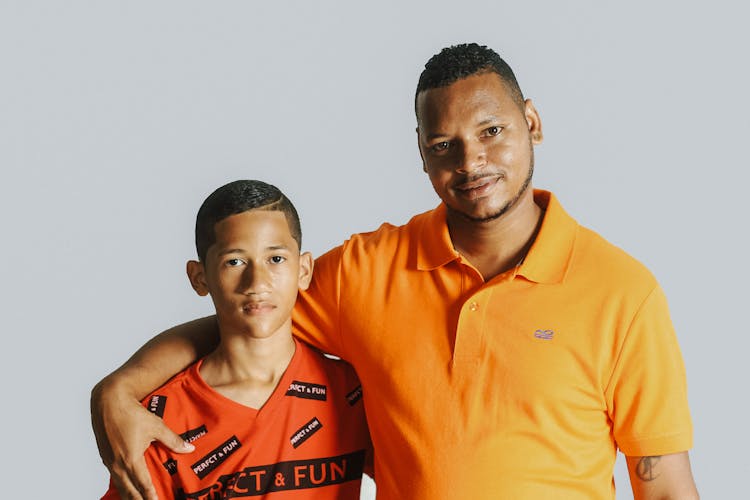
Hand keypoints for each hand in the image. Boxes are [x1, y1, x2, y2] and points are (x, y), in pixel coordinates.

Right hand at [91, 379, 193, 499]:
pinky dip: (122, 486)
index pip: (143, 486)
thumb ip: (173, 440)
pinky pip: (114, 478)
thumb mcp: (156, 426)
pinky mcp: (104, 457)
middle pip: (130, 492)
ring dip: (130, 496)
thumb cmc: (133, 413)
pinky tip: (128, 488)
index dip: (151, 497)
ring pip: (120, 487)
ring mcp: (109, 462)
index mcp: (131, 459)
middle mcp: (117, 464)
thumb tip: (190, 449)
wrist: (108, 401)